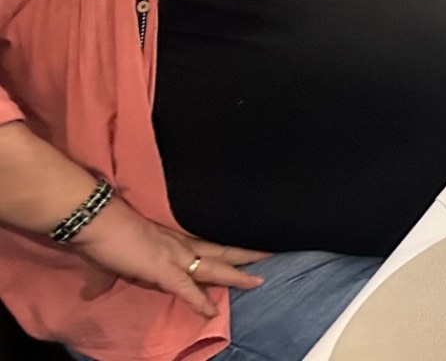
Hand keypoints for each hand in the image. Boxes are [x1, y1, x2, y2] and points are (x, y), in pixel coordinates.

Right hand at [71, 200, 266, 317]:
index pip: (202, 249)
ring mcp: (175, 257)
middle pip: (220, 252)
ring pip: (215, 267)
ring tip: (259, 281)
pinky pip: (187, 289)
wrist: (98, 221)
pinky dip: (200, 302)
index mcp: (171, 240)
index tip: (239, 256)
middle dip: (244, 256)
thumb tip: (89, 292)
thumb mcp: (111, 258)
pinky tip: (212, 312)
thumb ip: (104, 277)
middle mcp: (180, 246)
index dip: (220, 253)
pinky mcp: (164, 271)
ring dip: (237, 276)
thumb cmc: (105, 234)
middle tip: (268, 257)